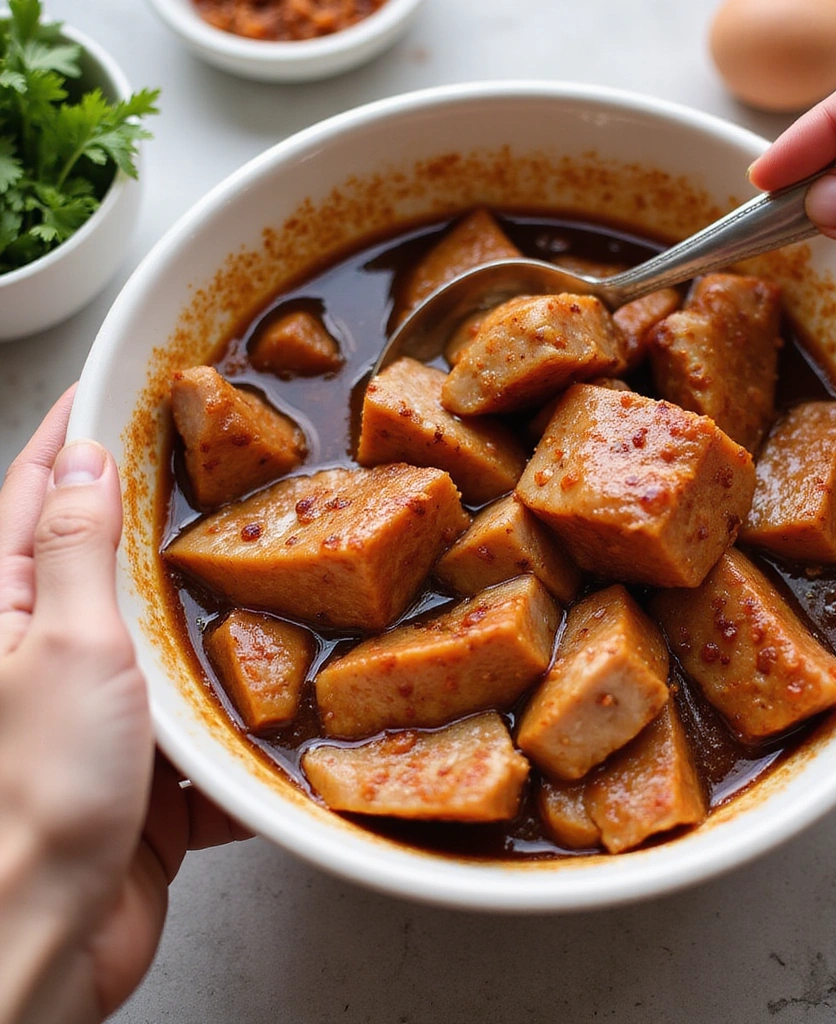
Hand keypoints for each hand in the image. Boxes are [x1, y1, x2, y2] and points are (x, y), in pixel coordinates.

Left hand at [0, 388, 246, 1023]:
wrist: (49, 933)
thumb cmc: (36, 790)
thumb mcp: (63, 645)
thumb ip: (76, 551)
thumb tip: (86, 462)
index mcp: (9, 605)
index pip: (39, 490)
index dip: (75, 433)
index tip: (112, 384)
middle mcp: (53, 647)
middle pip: (113, 555)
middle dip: (164, 512)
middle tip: (222, 461)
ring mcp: (104, 705)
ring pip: (171, 632)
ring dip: (216, 610)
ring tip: (272, 560)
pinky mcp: (149, 760)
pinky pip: (204, 713)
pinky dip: (238, 703)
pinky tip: (283, 681)